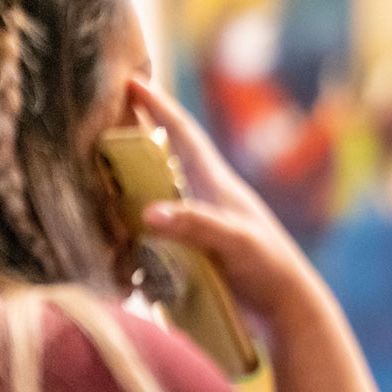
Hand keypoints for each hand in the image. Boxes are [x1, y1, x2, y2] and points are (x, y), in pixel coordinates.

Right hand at [129, 76, 387, 391]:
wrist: (289, 311)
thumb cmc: (269, 270)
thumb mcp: (234, 242)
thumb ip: (196, 225)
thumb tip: (149, 213)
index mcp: (218, 186)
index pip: (184, 136)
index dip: (160, 108)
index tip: (134, 80)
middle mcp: (208, 199)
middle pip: (166, 159)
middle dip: (138, 139)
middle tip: (107, 120)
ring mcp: (202, 226)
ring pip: (158, 196)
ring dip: (131, 187)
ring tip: (102, 178)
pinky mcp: (199, 253)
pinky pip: (160, 233)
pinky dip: (139, 232)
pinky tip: (123, 242)